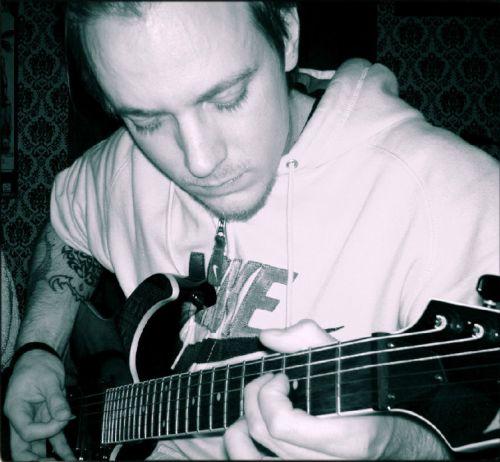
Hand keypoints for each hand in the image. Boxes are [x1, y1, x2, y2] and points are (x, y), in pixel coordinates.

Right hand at [4, 350, 74, 460]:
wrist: (40, 356)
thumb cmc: (38, 365)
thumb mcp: (48, 379)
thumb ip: (56, 399)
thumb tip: (66, 416)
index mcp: (16, 409)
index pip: (27, 431)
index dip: (46, 430)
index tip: (64, 418)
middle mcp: (22, 418)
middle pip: (23, 448)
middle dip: (36, 459)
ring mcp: (34, 420)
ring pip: (38, 445)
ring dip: (50, 457)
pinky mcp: (46, 418)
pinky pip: (52, 436)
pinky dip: (60, 447)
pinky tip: (69, 456)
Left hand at [224, 320, 449, 459]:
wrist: (403, 438)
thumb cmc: (378, 399)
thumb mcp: (352, 361)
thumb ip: (308, 340)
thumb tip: (267, 337)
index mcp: (346, 439)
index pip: (282, 425)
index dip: (271, 393)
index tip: (282, 375)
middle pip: (263, 433)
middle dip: (256, 394)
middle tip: (271, 379)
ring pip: (248, 456)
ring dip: (244, 420)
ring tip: (260, 403)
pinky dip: (241, 444)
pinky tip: (252, 425)